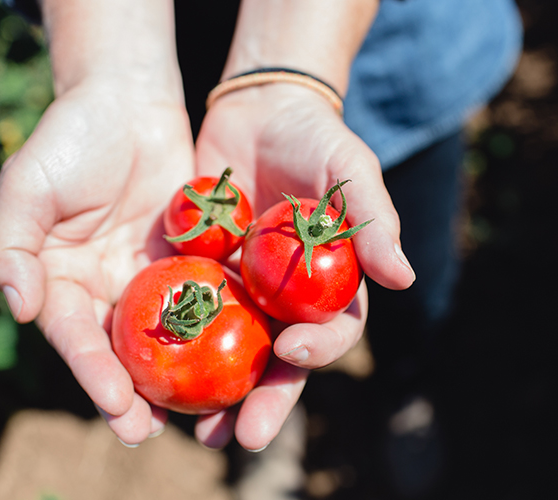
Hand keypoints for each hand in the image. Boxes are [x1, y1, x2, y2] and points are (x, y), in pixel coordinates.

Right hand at [0, 76, 194, 444]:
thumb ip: (11, 246)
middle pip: (122, 351)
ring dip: (181, 374)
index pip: (76, 336)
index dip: (93, 371)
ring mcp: (152, 276)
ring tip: (200, 412)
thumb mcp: (28, 185)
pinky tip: (240, 355)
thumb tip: (19, 308)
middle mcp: (108, 289)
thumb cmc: (71, 138)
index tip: (116, 403)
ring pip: (169, 335)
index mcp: (62, 282)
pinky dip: (219, 327)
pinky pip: (207, 297)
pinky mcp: (191, 259)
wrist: (127, 100)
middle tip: (152, 432)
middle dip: (135, 394)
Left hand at [193, 84, 415, 450]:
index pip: (332, 333)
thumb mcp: (351, 171)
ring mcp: (244, 291)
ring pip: (233, 354)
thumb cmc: (316, 139)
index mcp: (330, 286)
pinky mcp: (204, 275)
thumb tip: (405, 277)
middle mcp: (288, 299)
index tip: (291, 353)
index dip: (318, 351)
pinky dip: (176, 347)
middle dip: (266, 401)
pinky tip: (152, 372)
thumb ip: (375, 220)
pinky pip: (189, 316)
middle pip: (281, 363)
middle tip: (242, 436)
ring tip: (195, 430)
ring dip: (218, 395)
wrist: (259, 110)